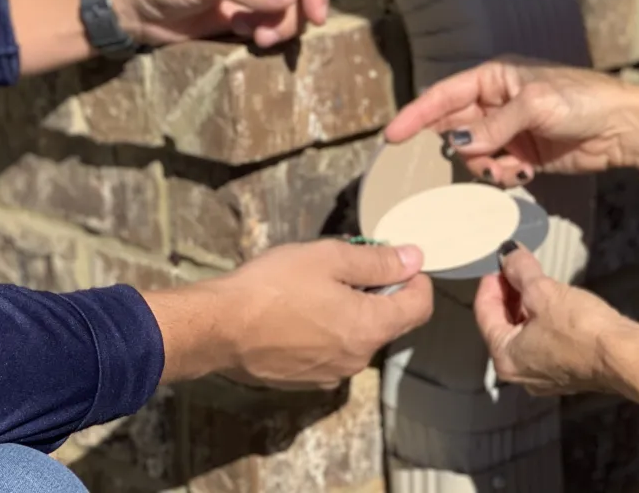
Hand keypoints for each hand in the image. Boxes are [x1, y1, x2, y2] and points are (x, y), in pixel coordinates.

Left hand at [110, 0, 329, 48]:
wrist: (136, 7)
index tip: (316, 18)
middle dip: (292, 14)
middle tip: (267, 35)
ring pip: (293, 9)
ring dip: (278, 27)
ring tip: (250, 33)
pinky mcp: (252, 10)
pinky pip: (277, 24)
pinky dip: (266, 33)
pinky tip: (240, 31)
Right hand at [145, 240, 433, 389]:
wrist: (219, 328)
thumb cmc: (272, 287)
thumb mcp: (327, 258)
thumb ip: (376, 261)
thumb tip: (414, 259)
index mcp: (370, 327)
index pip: (420, 307)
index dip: (416, 279)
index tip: (395, 260)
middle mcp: (358, 359)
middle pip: (388, 322)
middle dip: (377, 293)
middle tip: (342, 267)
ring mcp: (331, 374)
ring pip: (357, 338)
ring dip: (348, 313)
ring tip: (312, 290)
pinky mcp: (306, 381)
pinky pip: (331, 353)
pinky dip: (325, 333)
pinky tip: (295, 316)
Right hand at [384, 57, 638, 184]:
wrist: (623, 128)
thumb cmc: (583, 100)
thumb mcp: (537, 105)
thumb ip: (494, 126)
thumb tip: (458, 145)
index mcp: (494, 78)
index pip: (444, 95)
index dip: (417, 114)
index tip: (393, 136)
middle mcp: (494, 102)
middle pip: (454, 126)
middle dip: (456, 146)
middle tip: (470, 158)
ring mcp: (507, 130)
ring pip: (471, 153)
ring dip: (482, 165)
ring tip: (508, 167)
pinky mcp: (520, 155)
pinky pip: (493, 170)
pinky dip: (500, 176)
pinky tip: (523, 173)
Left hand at [476, 243, 638, 402]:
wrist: (629, 355)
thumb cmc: (583, 329)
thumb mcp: (543, 291)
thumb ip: (520, 270)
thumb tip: (508, 254)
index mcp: (505, 357)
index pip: (484, 314)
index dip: (490, 283)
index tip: (498, 264)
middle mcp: (521, 372)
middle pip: (503, 325)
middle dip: (509, 294)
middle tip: (515, 268)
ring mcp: (547, 375)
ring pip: (526, 333)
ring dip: (528, 306)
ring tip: (536, 280)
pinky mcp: (570, 371)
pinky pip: (547, 341)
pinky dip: (546, 320)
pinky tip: (557, 302)